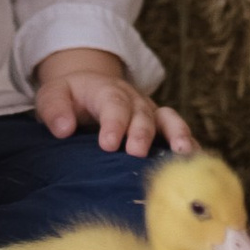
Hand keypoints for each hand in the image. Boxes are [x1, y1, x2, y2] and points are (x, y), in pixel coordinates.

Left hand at [32, 50, 196, 156]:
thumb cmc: (70, 97)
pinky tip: (196, 163)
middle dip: (141, 133)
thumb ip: (54, 109)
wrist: (89, 87)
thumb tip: (63, 129)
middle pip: (142, 114)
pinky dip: (189, 145)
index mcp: (107, 91)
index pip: (112, 104)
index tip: (108, 144)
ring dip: (177, 135)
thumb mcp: (53, 95)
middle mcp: (133, 100)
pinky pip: (178, 134)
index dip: (113, 123)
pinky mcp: (160, 127)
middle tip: (136, 153)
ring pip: (168, 120)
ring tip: (183, 152)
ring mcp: (150, 113)